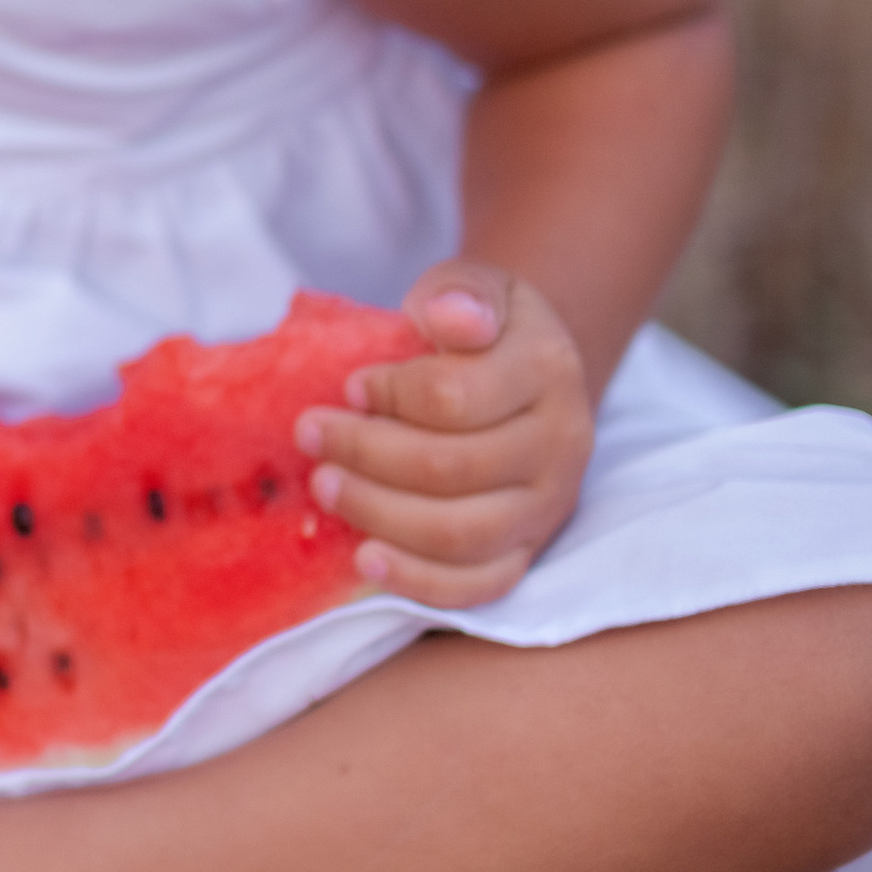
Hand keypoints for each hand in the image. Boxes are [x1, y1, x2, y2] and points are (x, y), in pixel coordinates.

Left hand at [296, 260, 594, 609]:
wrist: (528, 374)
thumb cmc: (483, 328)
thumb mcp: (475, 286)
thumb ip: (459, 292)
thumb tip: (450, 317)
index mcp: (548, 371)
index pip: (458, 397)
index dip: (392, 394)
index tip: (350, 386)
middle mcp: (561, 444)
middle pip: (452, 469)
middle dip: (367, 453)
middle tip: (310, 434)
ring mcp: (548, 505)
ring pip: (460, 533)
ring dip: (379, 512)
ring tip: (325, 485)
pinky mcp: (528, 550)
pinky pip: (479, 585)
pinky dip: (419, 579)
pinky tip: (366, 558)